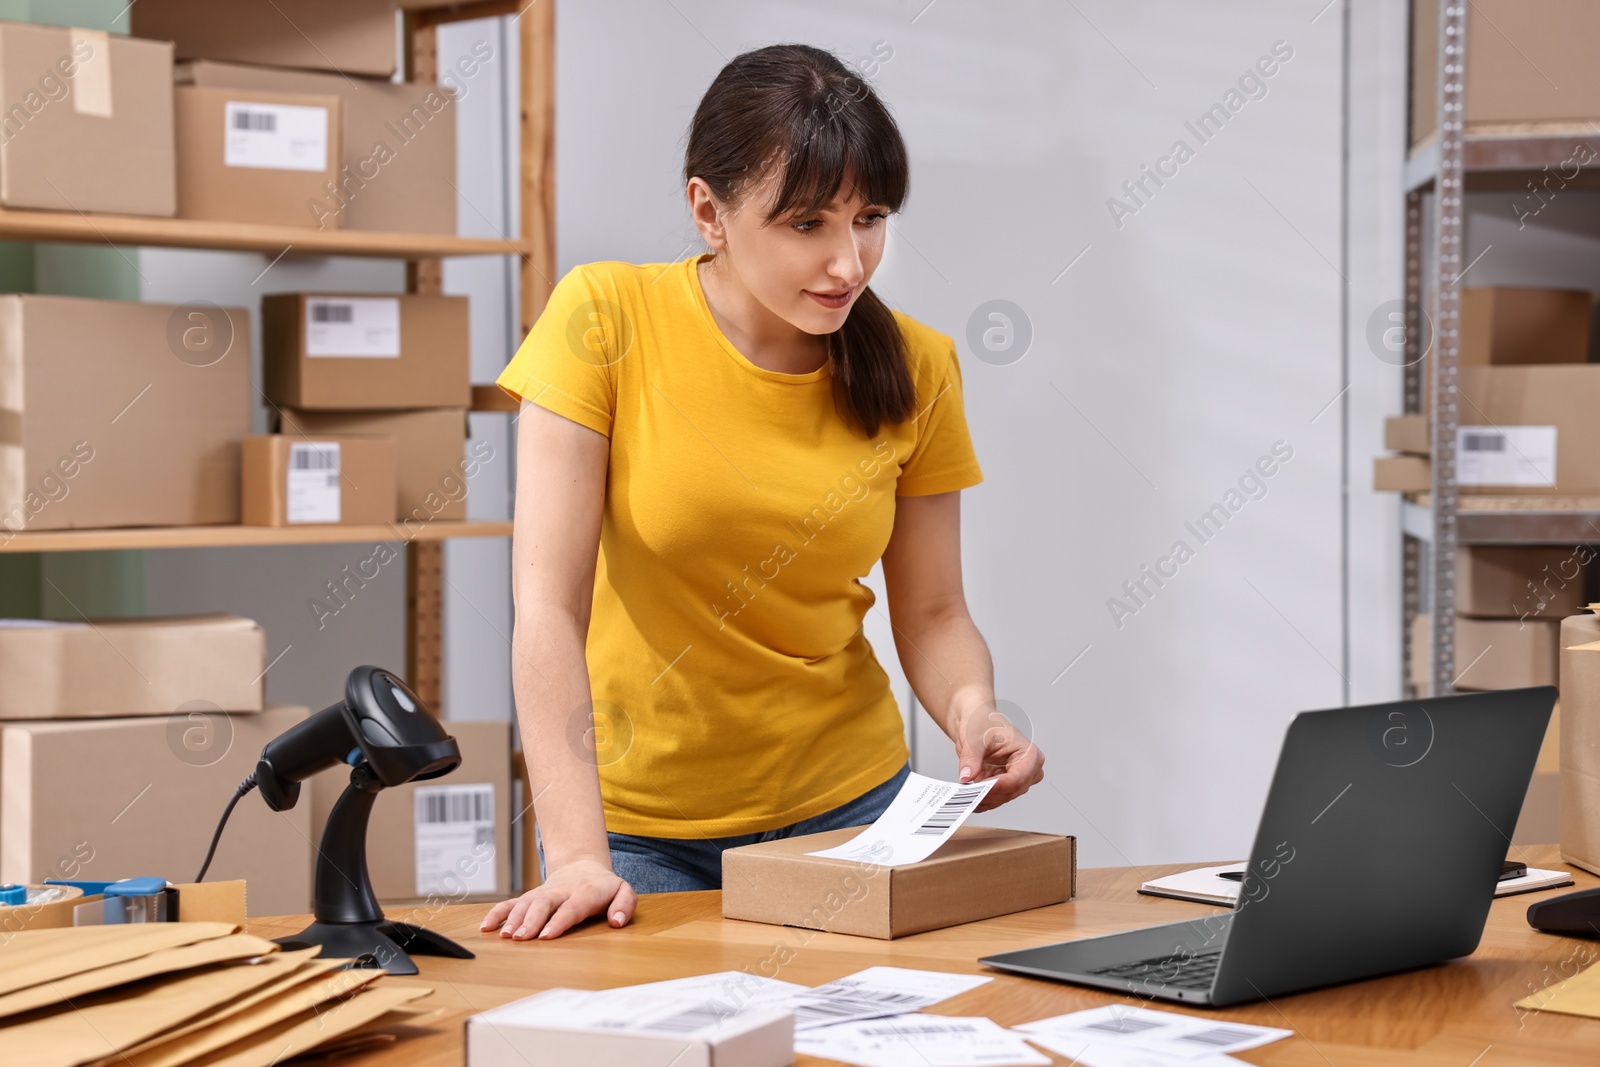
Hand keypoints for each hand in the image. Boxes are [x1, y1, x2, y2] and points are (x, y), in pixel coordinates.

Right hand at [479, 857, 635, 939]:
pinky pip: (511, 903)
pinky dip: (497, 913)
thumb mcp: (623, 891)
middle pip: (543, 904)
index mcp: (584, 892)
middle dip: (531, 920)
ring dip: (513, 919)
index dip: (559, 920)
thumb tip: (617, 921)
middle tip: (521, 938)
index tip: (547, 935)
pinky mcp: (530, 897)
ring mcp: (543, 893)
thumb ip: (625, 905)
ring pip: (525, 903)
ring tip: (505, 936)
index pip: (571, 907)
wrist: (583, 867)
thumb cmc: (604, 887)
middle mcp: (560, 892)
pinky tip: (486, 927)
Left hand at [954, 701, 1043, 812]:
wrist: (976, 721)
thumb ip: (972, 758)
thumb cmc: (984, 722)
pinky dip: (981, 800)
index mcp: (1029, 754)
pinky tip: (968, 798)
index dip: (999, 786)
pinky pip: (995, 799)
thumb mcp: (975, 737)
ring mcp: (1016, 779)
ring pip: (1003, 798)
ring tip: (964, 795)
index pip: (1018, 777)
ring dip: (984, 799)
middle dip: (988, 794)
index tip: (980, 788)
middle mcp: (1027, 769)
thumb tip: (967, 776)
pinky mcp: (1003, 786)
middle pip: (1011, 791)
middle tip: (967, 794)